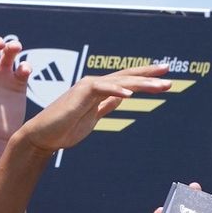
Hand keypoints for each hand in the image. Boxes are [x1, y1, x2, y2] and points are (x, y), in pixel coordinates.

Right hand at [17, 64, 170, 154]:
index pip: (126, 81)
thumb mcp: (93, 117)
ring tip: (160, 86)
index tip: (164, 76)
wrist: (43, 137)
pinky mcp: (80, 94)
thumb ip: (106, 106)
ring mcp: (87, 87)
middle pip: (127, 77)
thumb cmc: (64, 129)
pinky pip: (101, 89)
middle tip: (169, 76)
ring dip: (141, 83)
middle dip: (149, 76)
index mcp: (98, 91)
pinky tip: (131, 95)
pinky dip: (116, 91)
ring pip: (119, 82)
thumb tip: (122, 97)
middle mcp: (94, 85)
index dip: (145, 77)